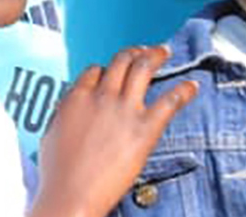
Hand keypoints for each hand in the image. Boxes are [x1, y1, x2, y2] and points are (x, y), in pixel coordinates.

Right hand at [31, 46, 196, 216]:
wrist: (72, 194)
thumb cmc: (59, 174)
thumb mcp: (52, 136)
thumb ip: (65, 116)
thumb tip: (69, 110)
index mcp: (76, 99)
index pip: (95, 71)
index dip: (107, 69)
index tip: (114, 70)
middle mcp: (101, 97)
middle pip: (121, 61)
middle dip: (134, 52)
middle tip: (144, 51)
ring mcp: (124, 110)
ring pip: (143, 68)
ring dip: (156, 55)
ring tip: (165, 52)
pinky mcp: (145, 128)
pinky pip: (170, 101)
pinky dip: (184, 90)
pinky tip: (192, 86)